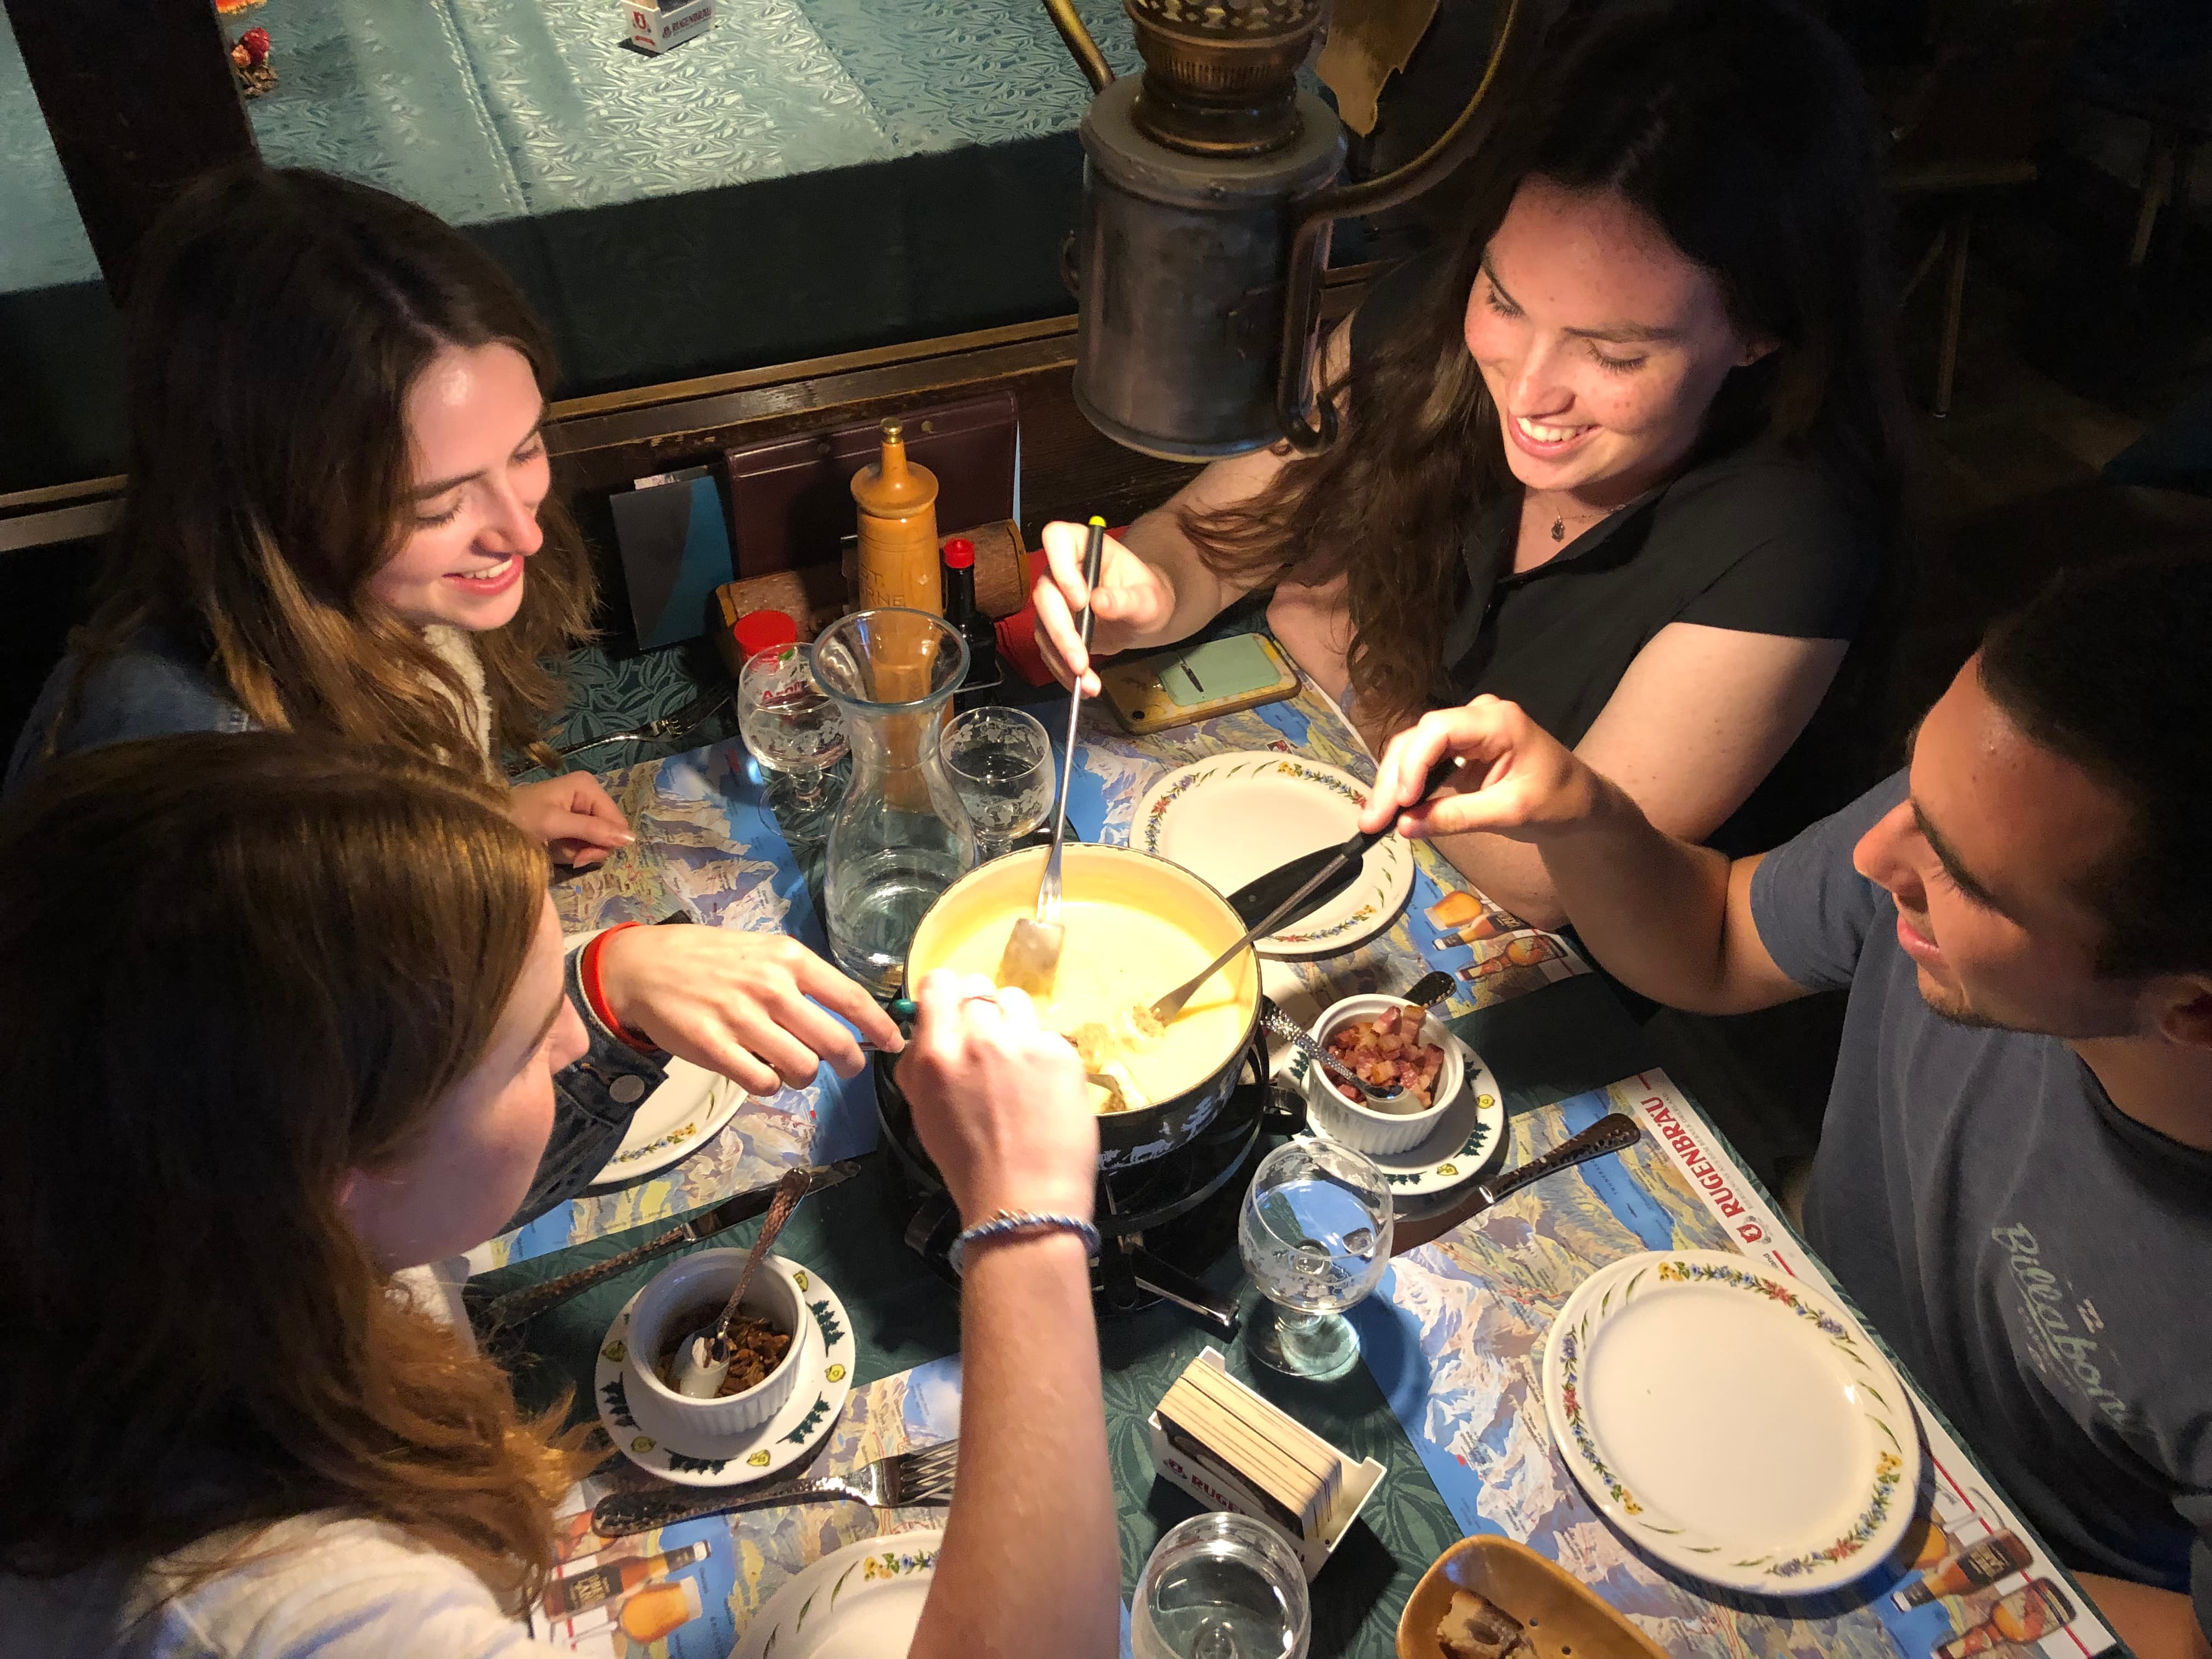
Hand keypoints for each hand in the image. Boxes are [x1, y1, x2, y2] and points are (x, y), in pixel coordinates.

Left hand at [510, 773, 633, 867]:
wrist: (488, 824)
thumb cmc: (518, 818)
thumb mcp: (555, 823)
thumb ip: (592, 830)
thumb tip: (631, 839)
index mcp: (588, 787)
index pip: (616, 821)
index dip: (605, 842)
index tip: (582, 856)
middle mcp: (588, 796)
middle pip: (609, 832)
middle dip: (590, 848)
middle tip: (570, 856)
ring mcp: (580, 812)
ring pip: (597, 842)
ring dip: (579, 853)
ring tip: (556, 850)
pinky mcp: (571, 826)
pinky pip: (584, 845)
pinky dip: (570, 853)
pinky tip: (554, 850)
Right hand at [594, 926, 902, 1096]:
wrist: (643, 966)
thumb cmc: (709, 959)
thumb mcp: (762, 951)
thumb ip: (802, 979)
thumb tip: (846, 1015)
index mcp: (790, 959)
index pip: (851, 998)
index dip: (880, 1027)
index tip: (894, 1043)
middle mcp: (772, 987)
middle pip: (835, 1042)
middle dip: (849, 1063)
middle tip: (845, 1068)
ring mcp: (742, 1019)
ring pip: (803, 1068)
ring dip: (804, 1076)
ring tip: (790, 1066)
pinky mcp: (715, 1048)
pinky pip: (763, 1083)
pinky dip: (769, 1085)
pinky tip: (759, 1071)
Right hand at [895, 971, 1096, 1226]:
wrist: (1023, 1200)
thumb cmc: (967, 1163)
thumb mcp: (923, 1110)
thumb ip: (920, 1062)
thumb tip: (926, 1028)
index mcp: (936, 1054)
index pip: (938, 983)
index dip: (944, 994)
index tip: (951, 1012)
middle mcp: (980, 1039)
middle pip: (978, 986)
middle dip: (979, 1008)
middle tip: (986, 1041)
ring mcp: (1025, 1043)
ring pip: (1016, 999)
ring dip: (1012, 1022)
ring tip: (1017, 1059)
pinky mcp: (1063, 1054)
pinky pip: (1048, 1034)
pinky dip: (1043, 1053)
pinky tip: (1043, 1086)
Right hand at [1030, 520, 1178, 694]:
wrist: (1144, 615)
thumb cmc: (1148, 596)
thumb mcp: (1149, 598)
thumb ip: (1126, 599)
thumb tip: (1098, 602)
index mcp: (1083, 546)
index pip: (1056, 539)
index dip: (1062, 568)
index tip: (1081, 599)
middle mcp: (1061, 570)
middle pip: (1045, 594)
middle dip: (1062, 631)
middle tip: (1081, 661)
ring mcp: (1055, 600)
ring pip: (1043, 627)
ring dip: (1062, 659)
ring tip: (1087, 684)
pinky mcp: (1053, 627)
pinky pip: (1049, 649)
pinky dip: (1063, 671)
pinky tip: (1083, 686)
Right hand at [1359, 696, 1602, 842]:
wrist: (1582, 803)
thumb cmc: (1558, 803)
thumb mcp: (1511, 814)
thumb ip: (1457, 817)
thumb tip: (1404, 827)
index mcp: (1498, 721)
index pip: (1438, 730)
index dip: (1412, 763)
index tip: (1401, 803)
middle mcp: (1477, 716)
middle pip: (1419, 739)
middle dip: (1393, 780)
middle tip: (1371, 820)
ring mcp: (1467, 729)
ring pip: (1414, 748)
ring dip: (1392, 783)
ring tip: (1374, 820)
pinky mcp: (1461, 747)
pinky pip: (1424, 759)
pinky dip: (1406, 784)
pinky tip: (1392, 808)